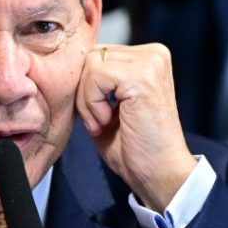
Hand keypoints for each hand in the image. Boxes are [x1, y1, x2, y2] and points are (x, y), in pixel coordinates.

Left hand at [75, 44, 196, 212]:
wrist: (159, 173)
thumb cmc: (135, 146)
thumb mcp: (108, 105)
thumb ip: (94, 82)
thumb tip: (68, 67)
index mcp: (148, 58)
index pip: (97, 54)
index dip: (87, 86)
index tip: (99, 116)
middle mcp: (153, 55)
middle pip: (91, 56)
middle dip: (85, 92)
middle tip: (99, 122)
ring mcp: (151, 63)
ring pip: (91, 65)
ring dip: (87, 100)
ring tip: (104, 123)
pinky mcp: (143, 76)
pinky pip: (96, 77)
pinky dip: (92, 103)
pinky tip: (108, 121)